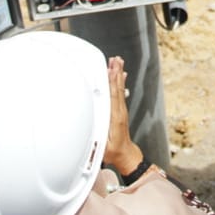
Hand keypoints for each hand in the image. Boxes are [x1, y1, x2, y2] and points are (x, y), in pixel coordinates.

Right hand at [103, 56, 142, 174]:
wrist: (125, 155)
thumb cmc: (112, 151)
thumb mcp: (102, 146)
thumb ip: (96, 135)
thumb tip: (89, 123)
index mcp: (115, 118)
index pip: (113, 96)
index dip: (112, 82)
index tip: (111, 70)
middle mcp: (120, 111)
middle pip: (118, 88)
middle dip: (116, 73)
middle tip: (116, 60)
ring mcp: (121, 110)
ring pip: (120, 88)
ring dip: (118, 75)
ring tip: (118, 62)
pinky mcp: (120, 111)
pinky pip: (120, 93)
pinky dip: (119, 82)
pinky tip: (121, 75)